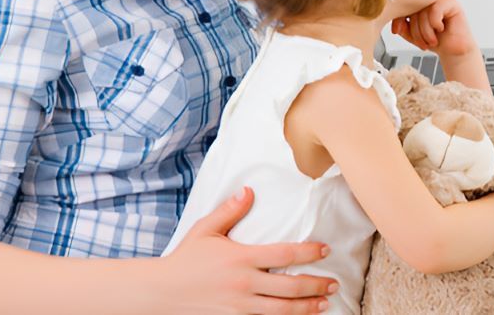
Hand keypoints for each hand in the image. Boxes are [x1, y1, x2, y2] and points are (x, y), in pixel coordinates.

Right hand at [161, 186, 336, 313]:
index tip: (325, 250)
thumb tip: (248, 190)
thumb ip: (229, 210)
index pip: (285, 253)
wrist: (161, 292)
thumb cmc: (185, 259)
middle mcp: (244, 284)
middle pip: (290, 287)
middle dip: (316, 286)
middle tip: (333, 284)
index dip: (309, 252)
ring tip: (323, 304)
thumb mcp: (205, 229)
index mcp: (241, 258)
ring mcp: (239, 307)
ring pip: (282, 310)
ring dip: (307, 308)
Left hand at [390, 0, 476, 57]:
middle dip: (415, 30)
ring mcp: (440, 0)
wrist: (453, 51)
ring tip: (432, 40)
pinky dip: (435, 23)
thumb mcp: (414, 36)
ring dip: (426, 31)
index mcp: (418, 5)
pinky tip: (440, 28)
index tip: (397, 31)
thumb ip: (403, 28)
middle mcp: (428, 0)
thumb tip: (396, 24)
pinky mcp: (451, 3)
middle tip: (422, 44)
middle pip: (413, 9)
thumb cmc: (436, 41)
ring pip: (424, 11)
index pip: (403, 6)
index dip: (398, 19)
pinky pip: (436, 9)